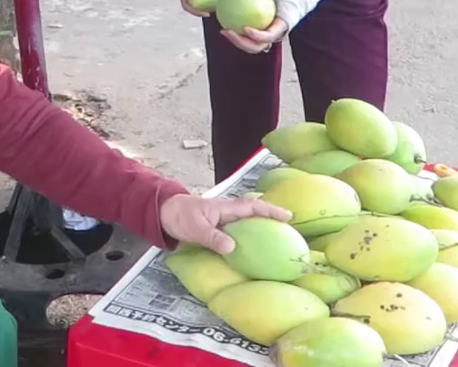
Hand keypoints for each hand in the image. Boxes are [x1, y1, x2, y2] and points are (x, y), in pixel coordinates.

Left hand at [159, 193, 292, 254]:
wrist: (165, 215)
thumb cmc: (180, 217)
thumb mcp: (195, 228)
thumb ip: (213, 237)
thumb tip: (232, 247)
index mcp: (226, 208)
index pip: (253, 207)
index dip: (271, 211)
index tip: (289, 217)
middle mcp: (229, 213)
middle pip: (256, 214)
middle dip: (273, 219)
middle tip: (292, 232)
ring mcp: (225, 221)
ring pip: (249, 223)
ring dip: (263, 228)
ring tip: (280, 241)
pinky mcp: (220, 230)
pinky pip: (240, 232)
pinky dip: (251, 237)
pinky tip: (256, 250)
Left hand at [220, 0, 294, 53]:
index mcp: (281, 25)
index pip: (269, 36)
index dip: (257, 36)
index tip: (245, 28)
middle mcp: (273, 33)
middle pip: (257, 46)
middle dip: (242, 42)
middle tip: (228, 31)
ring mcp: (265, 34)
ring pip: (250, 45)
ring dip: (236, 41)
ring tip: (224, 31)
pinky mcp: (258, 31)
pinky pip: (246, 37)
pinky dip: (236, 34)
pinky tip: (224, 25)